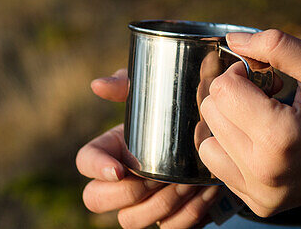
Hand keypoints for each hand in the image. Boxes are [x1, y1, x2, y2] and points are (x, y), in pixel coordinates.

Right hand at [76, 69, 221, 227]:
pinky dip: (188, 215)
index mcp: (112, 148)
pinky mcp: (168, 219)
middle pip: (95, 199)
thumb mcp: (155, 95)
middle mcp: (120, 181)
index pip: (85, 161)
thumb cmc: (178, 112)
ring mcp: (141, 204)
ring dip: (160, 205)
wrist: (215, 133)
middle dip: (128, 193)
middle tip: (158, 178)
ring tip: (186, 184)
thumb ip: (128, 85)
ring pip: (131, 221)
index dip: (96, 168)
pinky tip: (204, 194)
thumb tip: (98, 85)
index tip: (120, 169)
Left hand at [197, 30, 300, 217]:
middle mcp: (262, 170)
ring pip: (207, 141)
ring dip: (230, 123)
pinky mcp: (256, 204)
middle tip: (268, 96)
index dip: (241, 72)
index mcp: (279, 135)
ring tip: (264, 120)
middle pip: (211, 113)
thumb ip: (277, 46)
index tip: (267, 77)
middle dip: (235, 95)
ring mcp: (257, 192)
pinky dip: (232, 148)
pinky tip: (263, 141)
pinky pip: (218, 166)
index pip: (223, 90)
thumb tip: (232, 39)